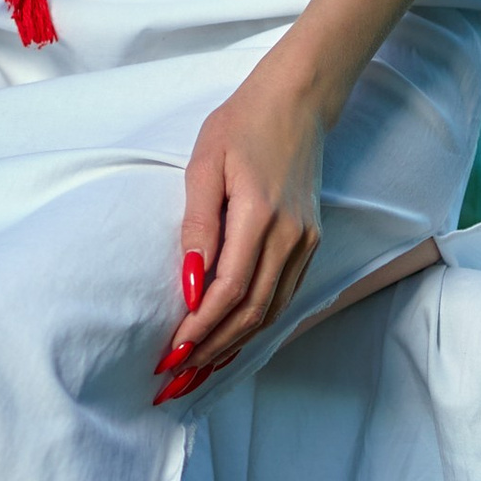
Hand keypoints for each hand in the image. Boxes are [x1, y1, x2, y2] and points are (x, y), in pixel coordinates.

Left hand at [156, 65, 326, 403]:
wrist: (299, 100)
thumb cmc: (242, 124)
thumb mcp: (205, 165)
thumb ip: (198, 226)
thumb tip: (192, 285)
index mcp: (260, 215)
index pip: (229, 292)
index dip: (199, 330)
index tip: (170, 354)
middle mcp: (290, 236)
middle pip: (251, 313)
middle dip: (212, 351)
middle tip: (176, 380)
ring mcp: (306, 241)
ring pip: (271, 311)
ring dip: (234, 345)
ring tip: (198, 372)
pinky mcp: (310, 241)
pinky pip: (283, 295)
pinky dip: (256, 324)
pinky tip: (232, 341)